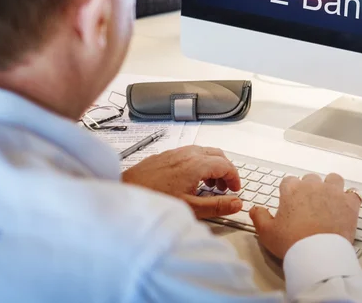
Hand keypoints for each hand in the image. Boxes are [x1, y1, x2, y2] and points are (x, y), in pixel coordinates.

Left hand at [122, 146, 241, 219]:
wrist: (124, 192)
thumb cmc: (155, 200)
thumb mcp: (190, 208)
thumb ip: (217, 206)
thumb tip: (237, 203)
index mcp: (197, 163)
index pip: (226, 165)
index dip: (235, 178)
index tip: (235, 191)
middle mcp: (188, 153)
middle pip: (217, 155)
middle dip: (225, 171)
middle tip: (225, 188)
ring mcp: (176, 152)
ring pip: (203, 153)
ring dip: (212, 167)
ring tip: (209, 187)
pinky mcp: (165, 156)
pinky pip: (190, 154)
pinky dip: (198, 165)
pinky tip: (190, 182)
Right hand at [249, 173, 360, 258]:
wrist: (317, 254)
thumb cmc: (292, 243)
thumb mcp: (267, 233)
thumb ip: (259, 217)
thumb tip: (255, 209)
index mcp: (292, 190)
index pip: (288, 181)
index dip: (289, 192)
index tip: (290, 203)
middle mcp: (313, 186)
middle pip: (310, 179)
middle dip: (309, 189)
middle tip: (308, 206)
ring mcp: (333, 192)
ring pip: (333, 179)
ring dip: (331, 187)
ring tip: (328, 201)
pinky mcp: (349, 203)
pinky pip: (352, 194)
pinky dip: (349, 200)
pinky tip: (345, 208)